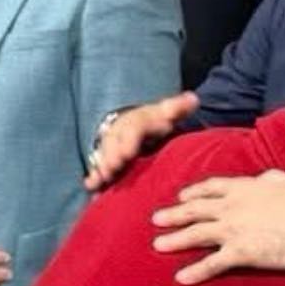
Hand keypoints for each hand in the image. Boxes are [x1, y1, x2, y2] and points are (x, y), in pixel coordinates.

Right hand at [84, 92, 198, 190]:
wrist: (138, 122)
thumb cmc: (156, 121)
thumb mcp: (168, 112)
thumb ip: (179, 108)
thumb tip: (193, 99)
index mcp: (137, 121)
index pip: (131, 130)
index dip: (128, 141)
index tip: (127, 154)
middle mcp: (119, 131)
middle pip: (112, 144)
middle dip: (111, 158)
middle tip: (111, 170)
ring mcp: (110, 145)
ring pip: (103, 156)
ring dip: (100, 168)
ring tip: (100, 181)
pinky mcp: (106, 157)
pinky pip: (98, 166)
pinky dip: (94, 176)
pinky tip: (91, 186)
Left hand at [150, 169, 284, 285]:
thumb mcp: (284, 181)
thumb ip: (267, 179)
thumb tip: (262, 179)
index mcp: (243, 188)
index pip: (210, 188)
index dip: (193, 193)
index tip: (181, 197)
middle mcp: (231, 207)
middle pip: (195, 210)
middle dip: (173, 215)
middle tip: (156, 220)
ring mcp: (232, 230)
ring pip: (196, 234)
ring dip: (175, 240)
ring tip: (157, 245)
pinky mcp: (239, 253)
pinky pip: (211, 264)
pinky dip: (195, 271)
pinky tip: (181, 277)